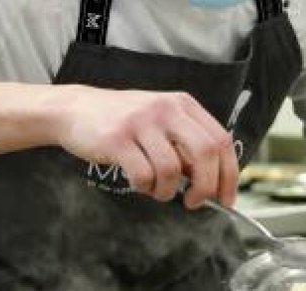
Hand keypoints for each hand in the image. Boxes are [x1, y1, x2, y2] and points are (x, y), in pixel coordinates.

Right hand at [53, 86, 238, 208]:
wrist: (76, 108)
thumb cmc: (124, 121)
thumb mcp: (162, 120)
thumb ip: (186, 145)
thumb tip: (212, 182)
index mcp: (183, 104)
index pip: (221, 140)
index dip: (229, 174)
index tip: (226, 198)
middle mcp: (166, 109)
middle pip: (205, 153)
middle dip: (205, 187)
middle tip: (194, 202)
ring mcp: (141, 122)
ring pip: (172, 170)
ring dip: (167, 191)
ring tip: (155, 188)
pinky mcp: (116, 139)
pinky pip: (143, 175)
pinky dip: (144, 187)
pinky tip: (138, 181)